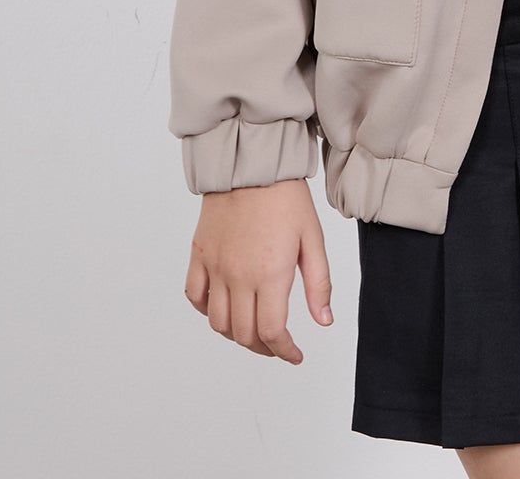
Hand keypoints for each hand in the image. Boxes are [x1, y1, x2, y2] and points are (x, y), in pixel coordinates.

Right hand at [184, 178, 332, 363]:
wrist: (252, 165)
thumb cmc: (286, 197)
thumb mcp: (313, 239)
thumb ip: (319, 284)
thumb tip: (324, 321)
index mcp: (270, 273)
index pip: (271, 332)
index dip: (284, 351)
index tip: (295, 355)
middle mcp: (238, 276)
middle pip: (244, 333)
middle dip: (263, 347)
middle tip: (277, 344)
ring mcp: (215, 267)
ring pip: (217, 322)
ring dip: (236, 335)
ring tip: (253, 330)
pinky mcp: (199, 255)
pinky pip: (195, 296)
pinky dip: (207, 310)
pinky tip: (223, 307)